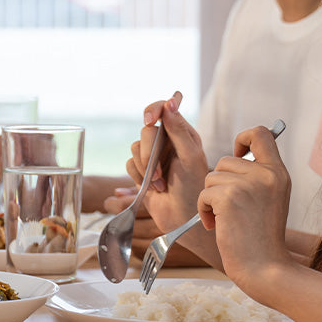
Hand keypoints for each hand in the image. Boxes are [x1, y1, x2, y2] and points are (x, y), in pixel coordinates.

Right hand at [125, 91, 208, 234]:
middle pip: (145, 132)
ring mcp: (153, 157)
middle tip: (158, 172)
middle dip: (149, 153)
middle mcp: (167, 142)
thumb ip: (179, 130)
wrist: (183, 219)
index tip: (150, 120)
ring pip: (135, 148)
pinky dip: (138, 177)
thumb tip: (169, 102)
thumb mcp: (190, 157)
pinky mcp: (141, 171)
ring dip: (145, 168)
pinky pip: (129, 164)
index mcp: (182, 134)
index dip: (154, 110)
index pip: (164, 109)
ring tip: (160, 184)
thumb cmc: (193, 188)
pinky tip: (153, 188)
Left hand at [196, 125, 293, 291]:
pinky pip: (203, 194)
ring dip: (210, 199)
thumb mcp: (268, 198)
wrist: (263, 267)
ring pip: (210, 177)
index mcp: (278, 173)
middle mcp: (267, 174)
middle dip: (218, 184)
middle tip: (230, 209)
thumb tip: (233, 156)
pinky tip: (218, 226)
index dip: (243, 137)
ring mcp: (249, 185)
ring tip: (226, 219)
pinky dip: (204, 211)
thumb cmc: (260, 238)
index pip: (261, 134)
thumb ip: (256, 176)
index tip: (236, 153)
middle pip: (224, 159)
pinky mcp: (230, 197)